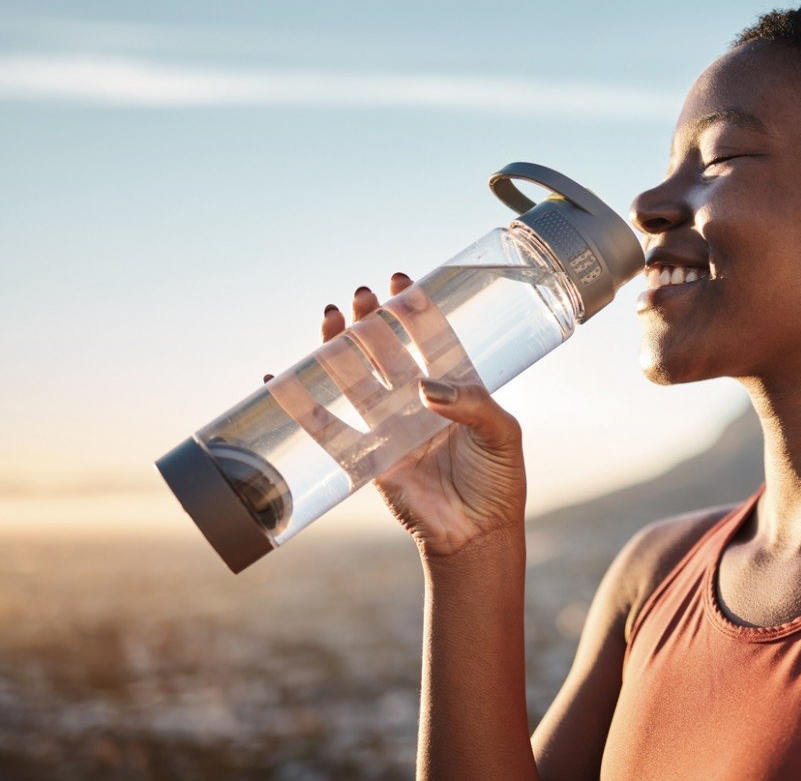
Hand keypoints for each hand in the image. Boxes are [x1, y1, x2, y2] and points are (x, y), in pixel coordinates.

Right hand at [265, 272, 527, 558]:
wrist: (478, 534)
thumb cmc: (499, 481)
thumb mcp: (503, 434)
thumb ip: (472, 405)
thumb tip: (424, 388)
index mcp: (456, 389)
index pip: (432, 340)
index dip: (415, 312)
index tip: (401, 284)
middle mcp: (419, 403)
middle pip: (388, 353)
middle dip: (373, 323)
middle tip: (362, 297)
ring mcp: (391, 428)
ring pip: (356, 380)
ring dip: (339, 349)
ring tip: (329, 316)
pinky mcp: (369, 458)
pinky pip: (329, 429)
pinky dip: (302, 406)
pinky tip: (280, 379)